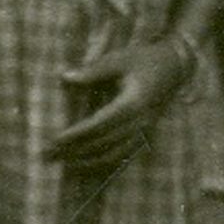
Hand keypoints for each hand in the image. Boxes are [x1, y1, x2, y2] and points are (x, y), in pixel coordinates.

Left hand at [44, 38, 192, 172]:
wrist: (175, 67)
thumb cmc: (145, 59)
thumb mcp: (119, 59)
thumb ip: (92, 71)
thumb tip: (64, 77)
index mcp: (133, 103)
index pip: (99, 125)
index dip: (76, 135)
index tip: (54, 140)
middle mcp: (140, 122)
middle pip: (103, 144)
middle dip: (74, 152)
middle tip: (48, 155)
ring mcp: (144, 132)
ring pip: (112, 155)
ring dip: (86, 162)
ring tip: (63, 164)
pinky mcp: (145, 136)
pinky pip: (123, 156)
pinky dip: (103, 164)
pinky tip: (86, 165)